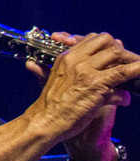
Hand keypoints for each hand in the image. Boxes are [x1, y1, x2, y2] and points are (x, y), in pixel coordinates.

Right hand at [23, 31, 139, 151]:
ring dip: (131, 62)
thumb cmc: (49, 106)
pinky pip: (122, 73)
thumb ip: (45, 70)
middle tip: (129, 63)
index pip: (91, 39)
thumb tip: (31, 64)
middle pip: (106, 42)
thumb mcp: (46, 82)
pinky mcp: (97, 85)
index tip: (116, 55)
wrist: (46, 121)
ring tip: (139, 69)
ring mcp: (87, 71)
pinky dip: (136, 72)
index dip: (107, 45)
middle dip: (121, 51)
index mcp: (65, 57)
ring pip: (116, 55)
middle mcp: (76, 60)